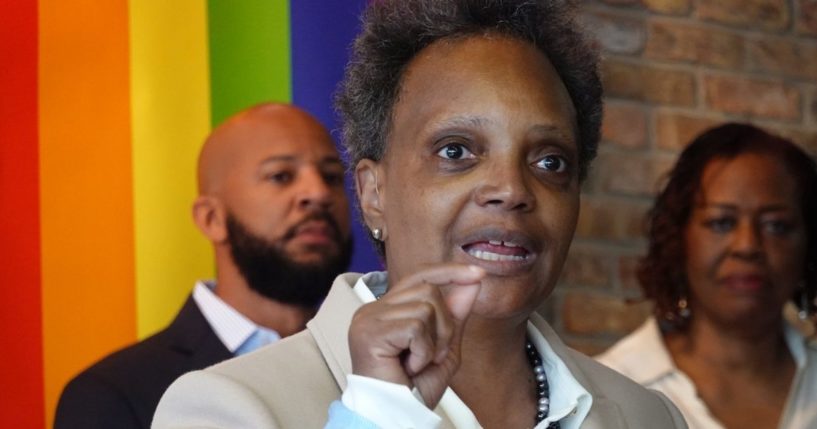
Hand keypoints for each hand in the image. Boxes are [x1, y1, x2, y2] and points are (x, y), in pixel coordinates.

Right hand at [348, 264, 483, 407]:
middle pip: (428, 289)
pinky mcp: (369, 331)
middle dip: (445, 324)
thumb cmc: (412, 390)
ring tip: (419, 362)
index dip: (450, 272)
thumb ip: (455, 315)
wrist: (394, 417)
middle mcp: (373, 309)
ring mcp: (368, 318)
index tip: (479, 273)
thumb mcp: (444, 348)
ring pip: (425, 307)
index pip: (420, 276)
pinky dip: (423, 350)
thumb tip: (472, 282)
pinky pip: (415, 326)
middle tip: (433, 355)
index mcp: (387, 310)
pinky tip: (410, 366)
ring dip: (435, 340)